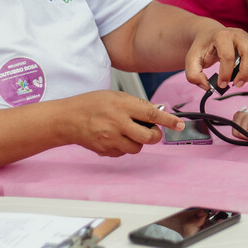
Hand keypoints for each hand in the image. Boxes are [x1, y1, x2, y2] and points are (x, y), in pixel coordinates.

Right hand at [64, 91, 183, 156]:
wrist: (67, 119)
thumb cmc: (92, 104)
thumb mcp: (116, 95)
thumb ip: (137, 104)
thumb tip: (157, 112)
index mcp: (122, 105)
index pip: (152, 114)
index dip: (168, 121)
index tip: (179, 125)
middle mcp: (118, 123)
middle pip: (149, 137)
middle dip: (154, 135)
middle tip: (151, 130)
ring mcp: (111, 138)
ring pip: (137, 148)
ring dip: (138, 141)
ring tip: (127, 131)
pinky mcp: (105, 150)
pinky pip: (123, 152)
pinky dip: (124, 146)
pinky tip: (115, 136)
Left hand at [183, 26, 247, 90]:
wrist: (209, 34)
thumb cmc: (203, 47)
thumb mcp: (191, 60)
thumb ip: (193, 75)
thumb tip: (207, 86)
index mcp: (221, 36)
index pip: (228, 56)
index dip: (225, 73)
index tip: (221, 84)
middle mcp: (238, 34)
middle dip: (244, 73)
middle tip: (235, 84)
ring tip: (241, 81)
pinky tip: (246, 76)